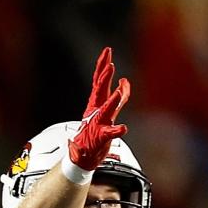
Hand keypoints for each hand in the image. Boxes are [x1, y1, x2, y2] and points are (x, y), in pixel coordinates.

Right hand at [68, 47, 130, 171]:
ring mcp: (98, 123)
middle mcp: (96, 111)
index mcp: (95, 105)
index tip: (107, 51)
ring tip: (120, 90)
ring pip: (106, 109)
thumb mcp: (107, 112)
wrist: (82, 156)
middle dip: (104, 76)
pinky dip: (116, 130)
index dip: (103, 66)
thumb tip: (125, 82)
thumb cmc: (94, 135)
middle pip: (100, 90)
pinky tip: (123, 128)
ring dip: (113, 100)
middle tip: (110, 63)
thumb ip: (119, 98)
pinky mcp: (101, 137)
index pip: (99, 81)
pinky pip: (110, 132)